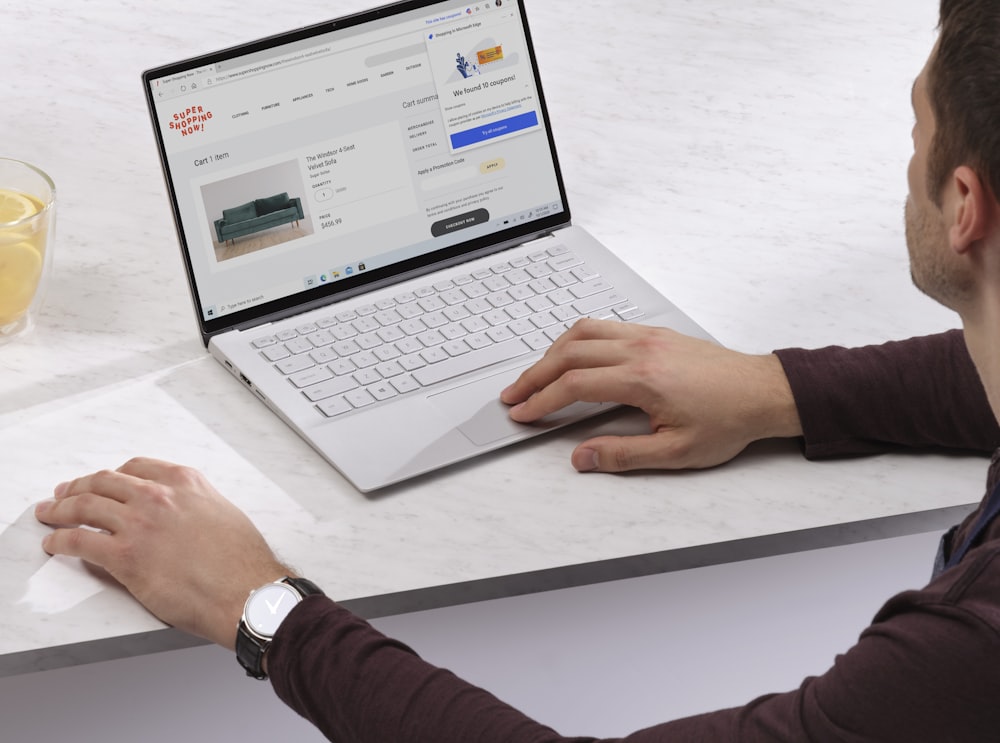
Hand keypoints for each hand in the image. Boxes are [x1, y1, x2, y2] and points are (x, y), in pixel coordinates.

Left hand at [34, 458, 287, 648]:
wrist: (246, 592)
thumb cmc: (242, 561)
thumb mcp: (224, 513)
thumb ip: (196, 504)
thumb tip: (181, 515)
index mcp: (185, 482)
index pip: (136, 467)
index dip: (112, 475)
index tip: (102, 480)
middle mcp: (159, 496)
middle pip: (103, 481)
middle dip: (78, 486)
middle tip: (65, 493)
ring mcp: (139, 524)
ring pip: (84, 506)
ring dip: (60, 509)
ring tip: (49, 514)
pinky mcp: (124, 556)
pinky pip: (78, 541)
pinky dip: (60, 540)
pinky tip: (54, 544)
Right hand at [501, 319, 801, 471]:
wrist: (762, 392)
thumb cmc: (727, 420)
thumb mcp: (676, 452)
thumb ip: (623, 455)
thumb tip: (583, 457)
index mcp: (643, 379)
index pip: (574, 385)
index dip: (542, 400)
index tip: (524, 413)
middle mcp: (641, 350)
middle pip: (569, 353)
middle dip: (534, 375)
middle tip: (514, 395)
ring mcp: (647, 337)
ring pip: (583, 332)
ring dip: (551, 352)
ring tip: (534, 374)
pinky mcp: (654, 333)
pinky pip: (604, 326)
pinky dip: (576, 338)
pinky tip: (570, 353)